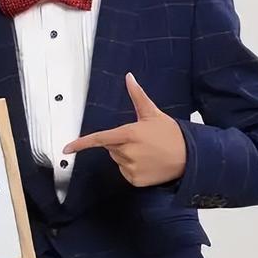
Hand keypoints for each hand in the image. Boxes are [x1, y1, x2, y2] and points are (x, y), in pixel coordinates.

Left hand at [63, 72, 185, 187]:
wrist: (190, 157)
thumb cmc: (170, 133)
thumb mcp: (152, 113)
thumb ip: (137, 96)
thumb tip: (129, 77)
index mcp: (128, 134)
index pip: (99, 139)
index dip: (81, 143)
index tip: (66, 149)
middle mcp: (127, 152)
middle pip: (110, 147)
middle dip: (119, 142)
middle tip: (140, 139)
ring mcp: (131, 168)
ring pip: (117, 159)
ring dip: (125, 154)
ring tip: (146, 151)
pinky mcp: (135, 180)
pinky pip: (125, 171)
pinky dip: (132, 167)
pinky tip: (147, 162)